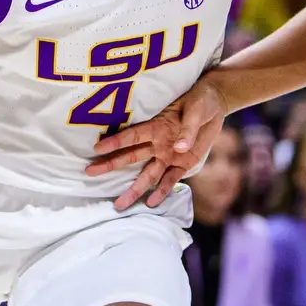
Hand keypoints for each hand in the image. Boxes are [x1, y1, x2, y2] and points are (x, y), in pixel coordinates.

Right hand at [87, 77, 226, 210]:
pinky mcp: (182, 164)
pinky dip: (162, 191)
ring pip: (147, 174)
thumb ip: (188, 130)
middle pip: (130, 156)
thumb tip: (178, 148)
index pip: (132, 135)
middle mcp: (157, 143)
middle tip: (90, 172)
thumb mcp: (196, 110)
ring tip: (120, 204)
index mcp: (157, 126)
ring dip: (134, 189)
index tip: (96, 148)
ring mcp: (168, 155)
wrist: (216, 104)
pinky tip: (152, 203)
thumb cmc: (202, 101)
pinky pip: (170, 179)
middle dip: (110, 165)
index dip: (115, 141)